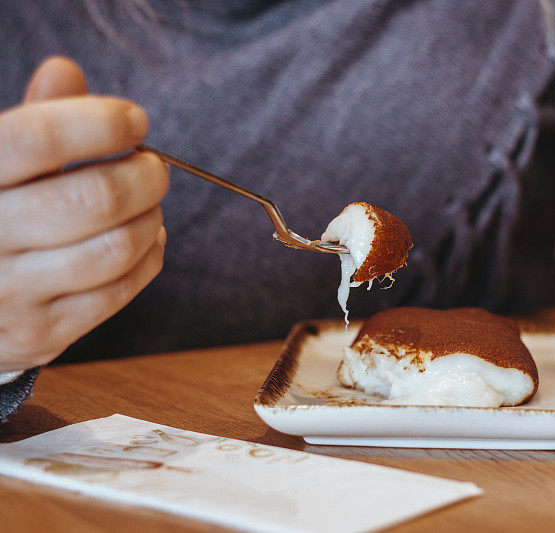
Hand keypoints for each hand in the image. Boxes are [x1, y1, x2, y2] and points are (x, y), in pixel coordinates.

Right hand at [0, 57, 168, 371]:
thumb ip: (33, 119)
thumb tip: (66, 71)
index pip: (37, 138)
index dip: (99, 122)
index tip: (134, 120)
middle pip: (93, 198)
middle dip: (143, 176)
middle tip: (154, 167)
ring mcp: (9, 294)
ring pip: (115, 248)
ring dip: (150, 218)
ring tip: (148, 204)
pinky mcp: (42, 334)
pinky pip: (120, 290)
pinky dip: (150, 256)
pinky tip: (147, 238)